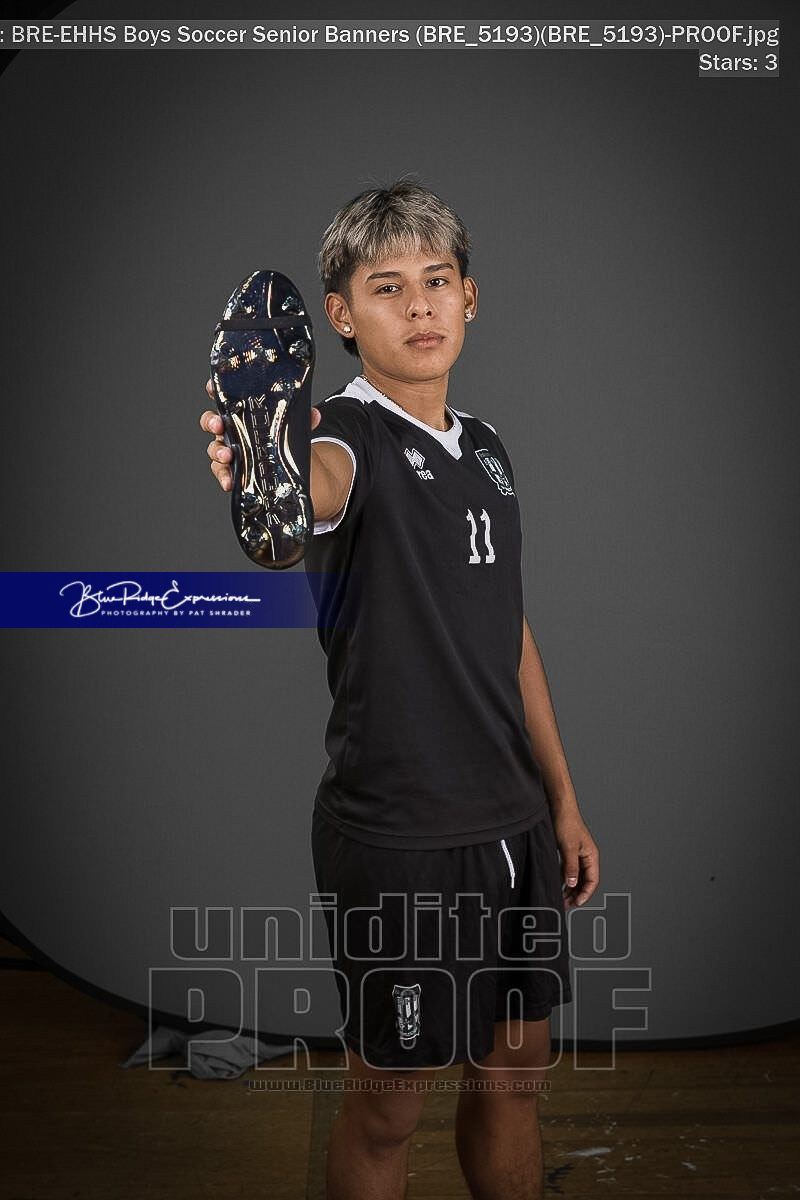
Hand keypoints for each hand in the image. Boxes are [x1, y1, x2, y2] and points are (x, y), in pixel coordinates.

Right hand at [199, 379, 320, 491]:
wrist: (284, 467)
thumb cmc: (279, 439)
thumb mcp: (291, 427)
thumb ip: (301, 420)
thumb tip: (314, 415)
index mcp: (242, 413)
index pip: (225, 398)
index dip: (214, 390)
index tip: (211, 388)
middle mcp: (231, 430)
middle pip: (213, 422)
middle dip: (212, 422)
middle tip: (218, 424)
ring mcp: (229, 449)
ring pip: (215, 448)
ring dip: (218, 451)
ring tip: (227, 455)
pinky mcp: (233, 470)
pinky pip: (223, 473)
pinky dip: (225, 477)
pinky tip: (230, 482)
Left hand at [551, 808, 599, 908]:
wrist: (559, 807)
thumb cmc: (566, 822)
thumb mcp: (568, 846)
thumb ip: (571, 866)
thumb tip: (572, 883)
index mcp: (591, 856)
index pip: (593, 880)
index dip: (585, 893)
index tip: (576, 903)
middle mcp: (586, 857)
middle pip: (585, 881)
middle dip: (577, 894)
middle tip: (566, 904)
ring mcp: (578, 855)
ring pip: (577, 877)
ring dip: (570, 888)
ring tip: (561, 899)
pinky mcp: (569, 852)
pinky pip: (570, 871)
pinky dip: (565, 880)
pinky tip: (558, 886)